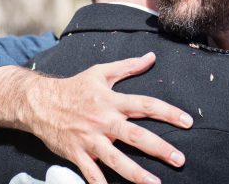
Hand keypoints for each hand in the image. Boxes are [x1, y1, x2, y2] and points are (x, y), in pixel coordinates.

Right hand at [0, 53, 192, 183]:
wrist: (40, 103)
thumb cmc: (74, 87)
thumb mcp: (100, 72)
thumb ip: (127, 66)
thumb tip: (151, 56)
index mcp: (111, 101)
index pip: (145, 105)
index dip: (168, 112)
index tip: (188, 121)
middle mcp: (103, 121)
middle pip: (135, 135)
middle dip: (159, 148)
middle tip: (179, 159)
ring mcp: (89, 139)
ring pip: (115, 159)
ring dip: (136, 173)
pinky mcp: (77, 153)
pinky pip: (90, 173)